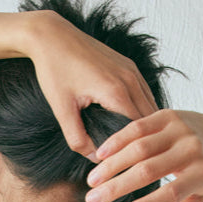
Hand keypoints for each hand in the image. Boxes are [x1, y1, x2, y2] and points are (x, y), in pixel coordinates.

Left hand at [24, 11, 159, 158]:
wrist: (51, 35)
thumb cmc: (54, 70)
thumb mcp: (61, 109)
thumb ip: (78, 138)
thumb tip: (95, 160)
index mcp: (115, 91)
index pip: (137, 130)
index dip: (136, 150)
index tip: (133, 166)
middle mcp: (130, 79)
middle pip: (149, 119)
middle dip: (146, 140)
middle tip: (140, 162)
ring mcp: (131, 70)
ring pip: (151, 105)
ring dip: (148, 125)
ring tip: (141, 147)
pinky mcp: (129, 65)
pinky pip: (144, 93)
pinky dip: (144, 110)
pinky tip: (137, 125)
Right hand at [84, 108, 202, 201]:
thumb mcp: (201, 198)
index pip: (171, 193)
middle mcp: (193, 149)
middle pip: (149, 170)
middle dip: (117, 187)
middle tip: (92, 200)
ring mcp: (180, 129)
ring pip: (139, 147)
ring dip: (111, 165)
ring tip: (93, 181)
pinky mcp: (168, 114)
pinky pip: (137, 127)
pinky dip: (116, 141)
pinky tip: (100, 155)